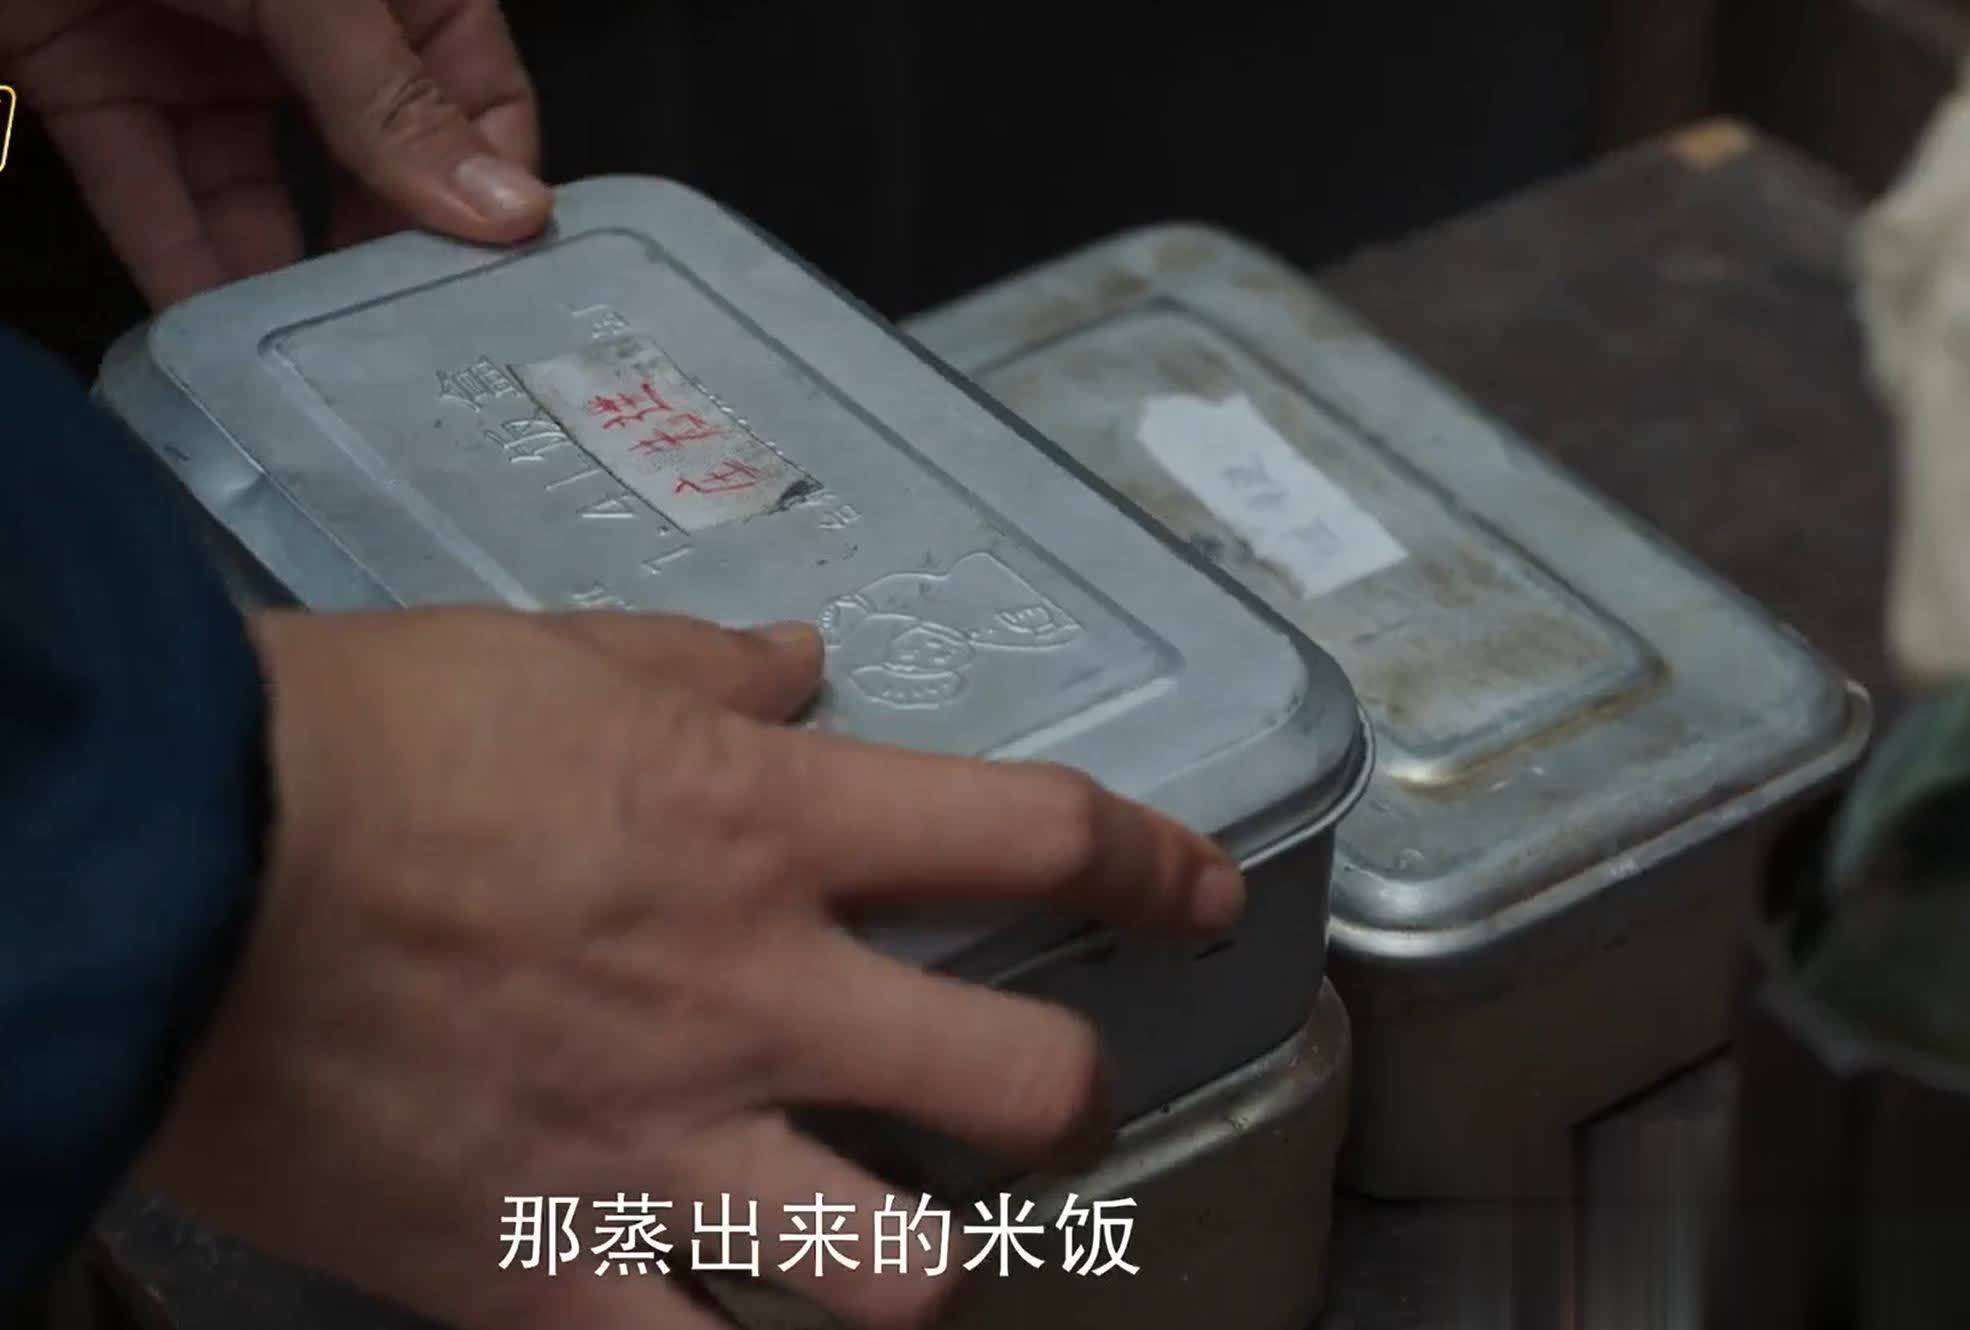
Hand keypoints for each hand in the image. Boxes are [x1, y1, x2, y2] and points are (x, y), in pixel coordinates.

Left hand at [1, 0, 550, 307]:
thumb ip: (393, 101)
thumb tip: (510, 215)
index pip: (478, 94)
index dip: (493, 185)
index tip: (503, 283)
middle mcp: (307, 24)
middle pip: (372, 160)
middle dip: (390, 252)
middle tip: (422, 352)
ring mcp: (202, 56)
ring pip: (261, 189)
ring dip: (285, 277)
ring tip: (325, 367)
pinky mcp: (99, 85)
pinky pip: (150, 190)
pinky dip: (176, 261)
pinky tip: (216, 340)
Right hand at [138, 608, 1244, 1329]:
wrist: (175, 859)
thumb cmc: (366, 732)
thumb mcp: (558, 655)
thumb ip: (703, 668)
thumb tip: (796, 666)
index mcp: (768, 829)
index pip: (1038, 837)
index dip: (1156, 869)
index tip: (1203, 896)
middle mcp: (752, 1000)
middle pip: (1025, 1091)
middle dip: (1073, 1102)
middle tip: (1046, 1099)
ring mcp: (658, 1151)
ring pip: (894, 1280)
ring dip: (924, 1262)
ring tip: (893, 1236)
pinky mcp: (539, 1268)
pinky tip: (714, 1318)